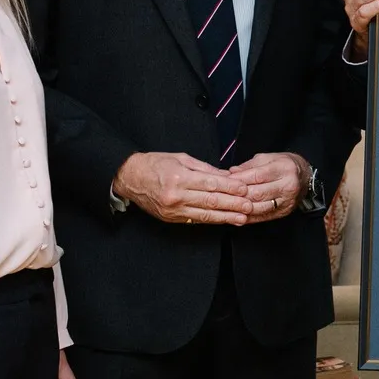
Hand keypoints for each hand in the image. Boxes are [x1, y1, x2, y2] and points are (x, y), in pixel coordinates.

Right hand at [114, 152, 252, 224]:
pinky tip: (223, 220)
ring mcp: (173, 210)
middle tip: (249, 206)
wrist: (130, 178)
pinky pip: (195, 220)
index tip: (244, 189)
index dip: (230, 188)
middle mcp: (176, 196)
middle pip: (210, 201)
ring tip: (242, 218)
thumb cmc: (154, 164)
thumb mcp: (180, 158)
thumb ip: (204, 169)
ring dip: (226, 216)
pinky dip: (211, 220)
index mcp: (179, 178)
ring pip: (205, 214)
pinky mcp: (171, 218)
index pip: (210, 184)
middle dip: (233, 204)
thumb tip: (226, 176)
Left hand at [229, 151, 306, 222]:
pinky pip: (263, 216)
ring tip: (228, 206)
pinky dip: (249, 217)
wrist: (305, 177)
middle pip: (258, 193)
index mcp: (283, 168)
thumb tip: (231, 173)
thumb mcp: (268, 158)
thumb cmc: (284, 165)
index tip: (224, 181)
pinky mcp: (284, 212)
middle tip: (223, 195)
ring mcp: (287, 201)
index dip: (238, 180)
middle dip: (238, 195)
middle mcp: (288, 185)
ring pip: (260, 207)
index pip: (257, 176)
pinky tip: (238, 215)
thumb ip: (248, 166)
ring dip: (242, 208)